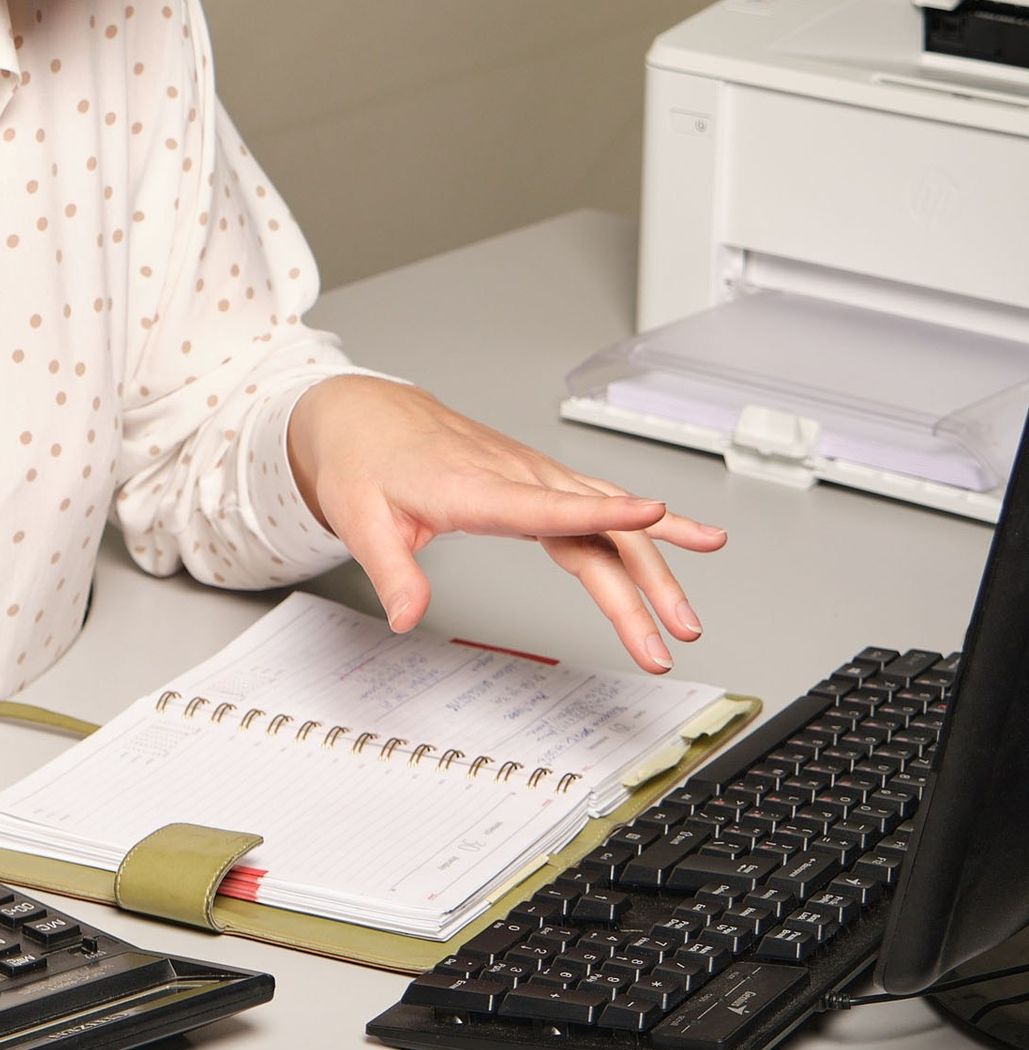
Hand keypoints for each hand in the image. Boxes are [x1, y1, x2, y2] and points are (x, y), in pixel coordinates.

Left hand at [286, 375, 725, 671]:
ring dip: (656, 563)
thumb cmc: (365, 463)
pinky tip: (682, 538)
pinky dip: (643, 525)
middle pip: (594, 530)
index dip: (601, 512)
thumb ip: (392, 572)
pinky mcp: (538, 479)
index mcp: (475, 488)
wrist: (367, 415)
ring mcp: (532, 475)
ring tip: (688, 614)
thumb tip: (407, 617)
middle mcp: (515, 477)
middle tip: (675, 633)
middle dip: (643, 582)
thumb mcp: (361, 521)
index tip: (653, 513)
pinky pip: (600, 503)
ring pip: (609, 517)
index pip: (547, 506)